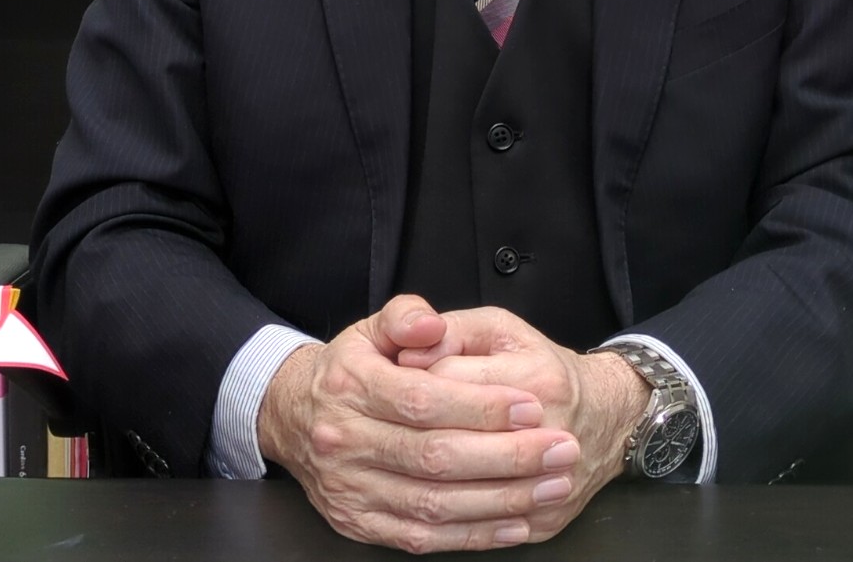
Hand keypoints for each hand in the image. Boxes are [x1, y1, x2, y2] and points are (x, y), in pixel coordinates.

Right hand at [258, 295, 585, 552]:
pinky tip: (513, 522)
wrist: (292, 418)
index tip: (531, 406)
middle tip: (560, 449)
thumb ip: (405, 316)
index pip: (423, 400)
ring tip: (550, 484)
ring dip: (500, 499)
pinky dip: (472, 534)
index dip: (481, 406)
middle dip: (507, 456)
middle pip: (435, 456)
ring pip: (433, 503)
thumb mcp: (370, 329)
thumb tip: (430, 324)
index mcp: (350, 387)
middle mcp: (345, 441)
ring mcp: (350, 488)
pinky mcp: (358, 523)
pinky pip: (421, 537)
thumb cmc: (347, 372)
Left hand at [397, 307, 652, 539]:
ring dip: (415, 488)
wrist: (607, 416)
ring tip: (394, 471)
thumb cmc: (542, 366)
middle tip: (386, 432)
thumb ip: (451, 332)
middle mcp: (550, 434)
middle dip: (405, 442)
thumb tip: (406, 358)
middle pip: (448, 450)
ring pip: (462, 500)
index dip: (408, 386)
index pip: (445, 385)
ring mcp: (551, 484)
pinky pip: (484, 534)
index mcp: (536, 378)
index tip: (394, 386)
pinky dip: (446, 526)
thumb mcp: (500, 329)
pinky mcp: (547, 520)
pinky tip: (426, 506)